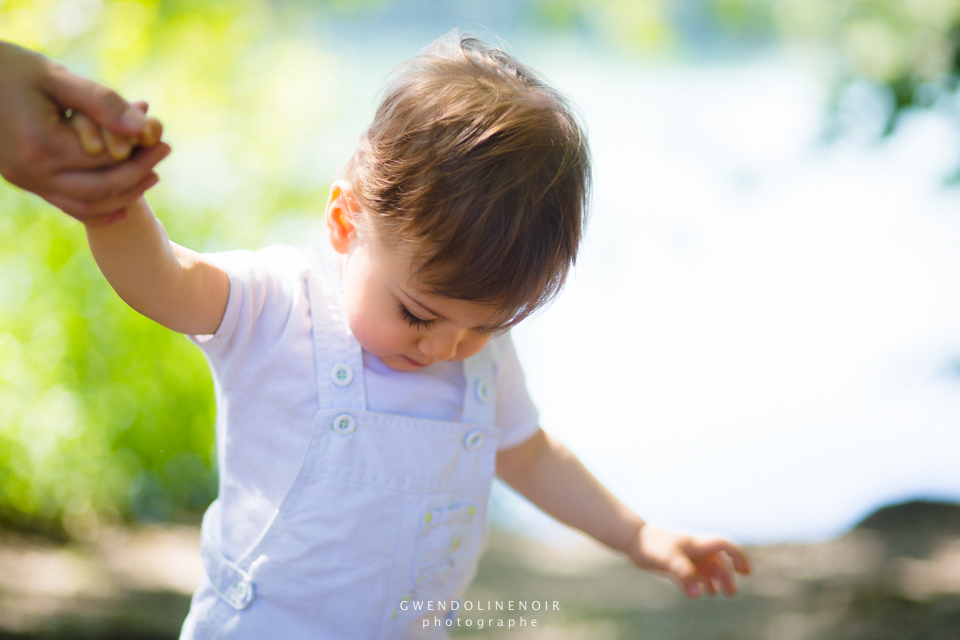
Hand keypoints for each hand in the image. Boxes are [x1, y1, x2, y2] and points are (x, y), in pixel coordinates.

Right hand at [0, 41, 169, 223]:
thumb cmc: (10, 68)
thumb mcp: (58, 78)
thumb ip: (102, 103)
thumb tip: (144, 126)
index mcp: (41, 145)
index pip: (106, 162)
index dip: (140, 155)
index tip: (163, 141)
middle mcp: (31, 172)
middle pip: (100, 188)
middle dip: (137, 175)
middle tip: (163, 154)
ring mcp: (25, 181)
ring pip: (85, 204)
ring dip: (122, 195)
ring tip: (151, 176)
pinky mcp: (24, 181)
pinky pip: (67, 205)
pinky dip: (98, 209)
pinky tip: (123, 204)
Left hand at [627, 524, 751, 596]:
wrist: (632, 540)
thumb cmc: (652, 546)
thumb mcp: (668, 560)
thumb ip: (684, 575)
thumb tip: (698, 594)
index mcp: (698, 544)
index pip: (725, 545)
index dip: (739, 556)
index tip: (745, 572)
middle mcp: (695, 549)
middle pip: (719, 561)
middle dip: (727, 576)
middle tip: (730, 593)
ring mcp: (686, 556)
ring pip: (707, 568)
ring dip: (715, 580)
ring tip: (718, 594)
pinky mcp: (675, 563)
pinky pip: (693, 574)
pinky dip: (700, 582)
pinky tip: (700, 592)